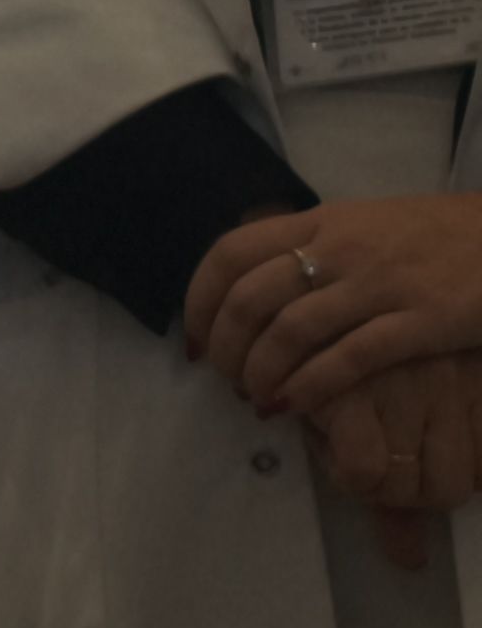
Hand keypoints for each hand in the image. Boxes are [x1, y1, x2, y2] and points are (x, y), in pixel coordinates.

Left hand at [187, 193, 481, 416]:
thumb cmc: (433, 235)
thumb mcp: (361, 224)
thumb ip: (311, 246)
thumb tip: (252, 283)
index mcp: (320, 221)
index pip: (230, 253)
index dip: (200, 300)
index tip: (194, 340)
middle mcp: (340, 249)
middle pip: (250, 299)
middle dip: (227, 347)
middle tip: (226, 380)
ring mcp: (379, 284)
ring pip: (291, 331)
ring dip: (261, 372)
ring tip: (257, 400)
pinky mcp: (422, 320)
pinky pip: (349, 358)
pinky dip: (312, 386)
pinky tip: (296, 406)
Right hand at [305, 356, 481, 569]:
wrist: (291, 304)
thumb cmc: (346, 360)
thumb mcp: (391, 414)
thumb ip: (404, 492)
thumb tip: (410, 561)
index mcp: (473, 385)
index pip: (480, 475)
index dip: (434, 481)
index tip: (399, 456)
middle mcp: (452, 385)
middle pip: (447, 490)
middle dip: (402, 492)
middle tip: (367, 459)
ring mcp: (407, 388)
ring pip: (404, 487)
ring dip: (368, 484)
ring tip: (341, 443)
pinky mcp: (354, 389)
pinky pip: (363, 472)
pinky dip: (340, 471)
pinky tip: (324, 437)